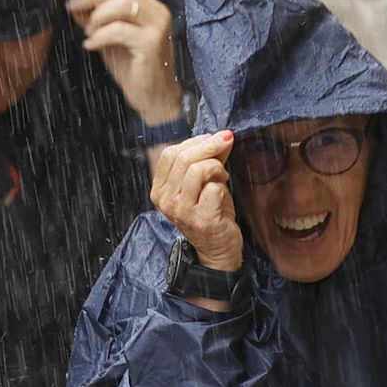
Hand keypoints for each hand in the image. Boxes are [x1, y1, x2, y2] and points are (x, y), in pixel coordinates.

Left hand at [68, 0, 182, 123]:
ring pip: (121, 5)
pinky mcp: (151, 44)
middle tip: (72, 9)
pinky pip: (119, 30)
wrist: (154, 98)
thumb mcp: (111, 39)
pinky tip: (91, 45)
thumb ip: (97, 21)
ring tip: (89, 33)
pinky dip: (100, 36)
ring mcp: (157, 27)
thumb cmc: (134, 70)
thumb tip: (76, 5)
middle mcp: (157, 13)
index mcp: (150, 8)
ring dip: (97, 17)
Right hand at [150, 132, 242, 272]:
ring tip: (222, 177)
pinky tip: (223, 194)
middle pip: (184, 158)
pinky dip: (223, 186)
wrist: (218, 251)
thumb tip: (222, 136)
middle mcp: (166, 201)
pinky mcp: (201, 219)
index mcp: (160, 190)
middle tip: (226, 145)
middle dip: (210, 146)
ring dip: (217, 168)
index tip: (213, 138)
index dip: (194, 141)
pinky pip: (214, 188)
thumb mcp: (203, 183)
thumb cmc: (211, 214)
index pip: (169, 153)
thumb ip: (208, 159)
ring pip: (198, 170)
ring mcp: (182, 211)